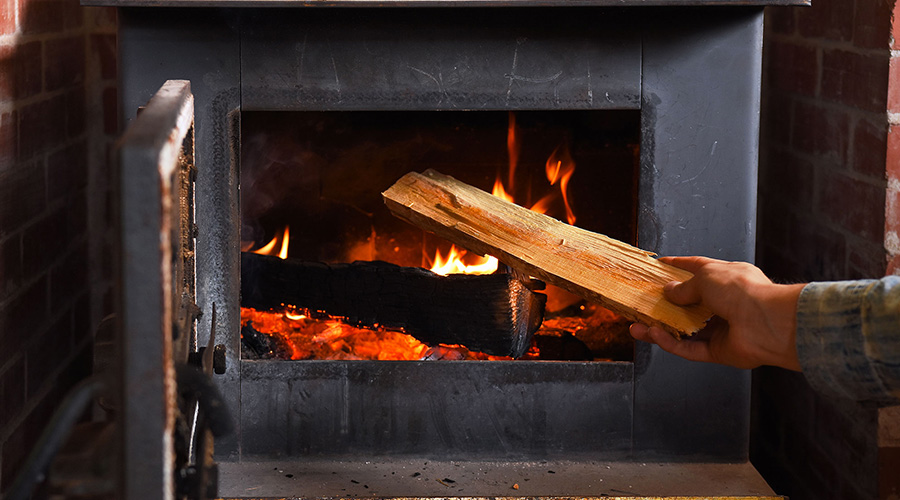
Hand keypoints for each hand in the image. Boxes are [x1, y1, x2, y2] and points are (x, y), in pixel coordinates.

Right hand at [629, 256, 804, 370]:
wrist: (767, 323)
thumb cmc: (743, 291)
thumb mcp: (706, 277)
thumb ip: (684, 287)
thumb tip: (669, 292)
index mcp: (726, 279)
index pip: (697, 269)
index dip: (678, 266)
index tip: (660, 266)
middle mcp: (724, 303)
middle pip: (688, 305)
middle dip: (663, 305)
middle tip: (643, 304)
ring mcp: (721, 328)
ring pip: (684, 330)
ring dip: (660, 328)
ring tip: (637, 326)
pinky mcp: (718, 351)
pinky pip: (689, 348)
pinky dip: (671, 343)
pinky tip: (654, 335)